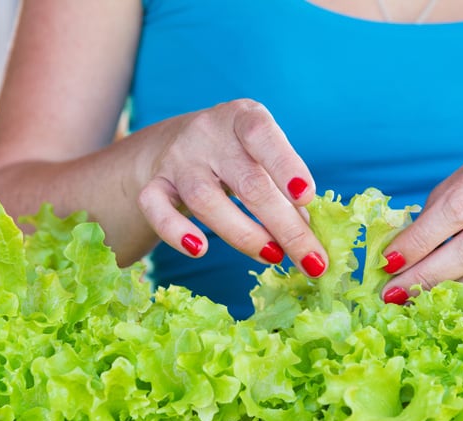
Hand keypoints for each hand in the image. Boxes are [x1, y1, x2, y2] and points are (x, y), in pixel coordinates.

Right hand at [136, 99, 327, 276]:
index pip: (262, 135)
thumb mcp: (264, 156)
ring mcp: (177, 159)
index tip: (307, 197)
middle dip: (284, 226)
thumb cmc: (238, 154)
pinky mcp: (152, 184)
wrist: (175, 144)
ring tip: (273, 257)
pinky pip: (157, 210)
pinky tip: (199, 250)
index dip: (285, 165)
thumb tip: (309, 240)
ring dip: (244, 235)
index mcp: (243, 118)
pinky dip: (176, 232)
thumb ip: (285, 190)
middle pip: (246, 182)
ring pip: (206, 200)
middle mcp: (208, 134)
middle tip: (310, 260)